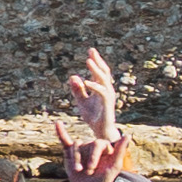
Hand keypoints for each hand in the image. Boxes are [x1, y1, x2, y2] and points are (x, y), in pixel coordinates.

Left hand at [65, 47, 121, 171]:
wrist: (100, 131)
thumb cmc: (93, 117)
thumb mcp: (81, 102)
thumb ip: (77, 90)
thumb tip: (73, 76)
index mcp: (101, 88)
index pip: (99, 72)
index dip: (95, 61)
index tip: (90, 51)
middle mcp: (106, 90)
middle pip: (103, 72)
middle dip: (98, 61)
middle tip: (91, 51)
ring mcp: (108, 96)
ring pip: (104, 79)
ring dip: (96, 70)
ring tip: (89, 61)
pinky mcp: (107, 104)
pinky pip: (102, 92)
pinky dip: (94, 86)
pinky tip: (85, 81)